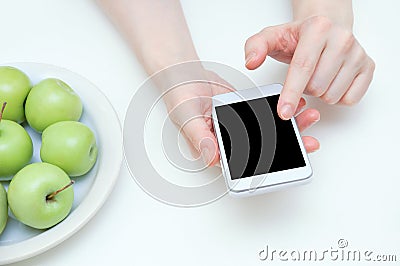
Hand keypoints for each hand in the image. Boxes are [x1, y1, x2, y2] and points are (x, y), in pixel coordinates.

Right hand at [163, 70, 319, 166]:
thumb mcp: (187, 120)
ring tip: (309, 118)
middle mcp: (233, 142)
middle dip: (289, 147)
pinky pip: (268, 114)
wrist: (185, 76)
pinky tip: (297, 105)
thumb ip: (199, 138)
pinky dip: (283, 109)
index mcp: (218, 150)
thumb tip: (211, 157)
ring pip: (270, 132)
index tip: (289, 165)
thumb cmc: (181, 100)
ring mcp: (242, 127)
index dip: (269, 169)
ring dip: (291, 127)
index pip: (245, 166)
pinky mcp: (248, 112)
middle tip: (310, 143)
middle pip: (265, 151)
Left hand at [244, 15, 374, 119]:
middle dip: (304, 88)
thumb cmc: (299, 36)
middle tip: (304, 75)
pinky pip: (350, 99)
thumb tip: (251, 62)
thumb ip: (256, 46)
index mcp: (318, 29)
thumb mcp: (272, 36)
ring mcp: (358, 54)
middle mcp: (342, 39)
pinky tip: (331, 82)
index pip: (302, 68)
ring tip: (317, 76)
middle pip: (316, 86)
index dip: (290, 93)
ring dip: (320, 93)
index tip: (284, 112)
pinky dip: (337, 97)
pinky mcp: (368, 67)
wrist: (326, 27)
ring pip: (332, 95)